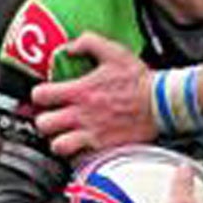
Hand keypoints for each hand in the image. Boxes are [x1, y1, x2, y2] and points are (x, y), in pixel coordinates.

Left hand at [31, 34, 155, 157]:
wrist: (164, 104)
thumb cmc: (140, 80)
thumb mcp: (114, 51)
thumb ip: (87, 43)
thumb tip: (69, 48)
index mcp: (79, 91)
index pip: (39, 96)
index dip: (40, 96)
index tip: (48, 97)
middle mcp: (81, 115)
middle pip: (43, 124)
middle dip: (46, 121)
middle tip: (55, 119)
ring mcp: (93, 134)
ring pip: (57, 146)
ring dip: (59, 141)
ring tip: (66, 137)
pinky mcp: (105, 148)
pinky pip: (81, 159)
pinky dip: (79, 155)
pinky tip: (84, 148)